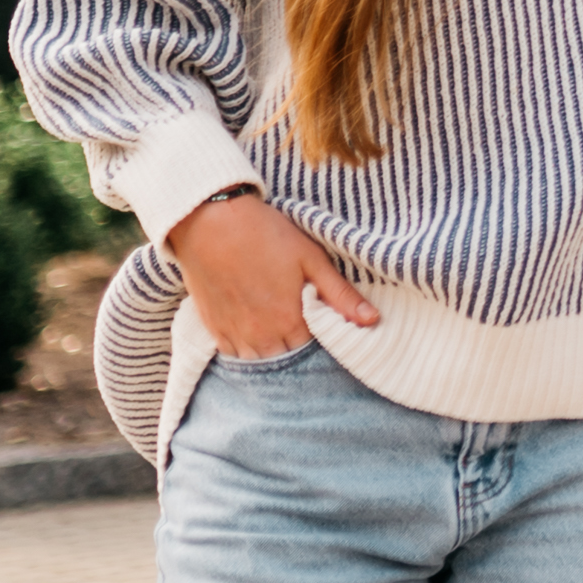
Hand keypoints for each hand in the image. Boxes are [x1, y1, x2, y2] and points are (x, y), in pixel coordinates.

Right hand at [172, 192, 377, 356]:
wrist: (210, 222)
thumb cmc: (265, 235)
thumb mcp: (312, 259)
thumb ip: (341, 295)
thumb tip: (373, 321)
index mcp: (290, 322)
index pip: (315, 348)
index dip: (320, 331)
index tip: (319, 314)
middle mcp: (261, 336)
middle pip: (287, 356)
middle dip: (297, 342)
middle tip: (297, 315)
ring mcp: (234, 335)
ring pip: (260, 359)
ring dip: (271, 348)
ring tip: (277, 321)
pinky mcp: (212, 328)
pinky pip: (233, 354)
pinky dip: (246, 346)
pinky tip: (253, 325)